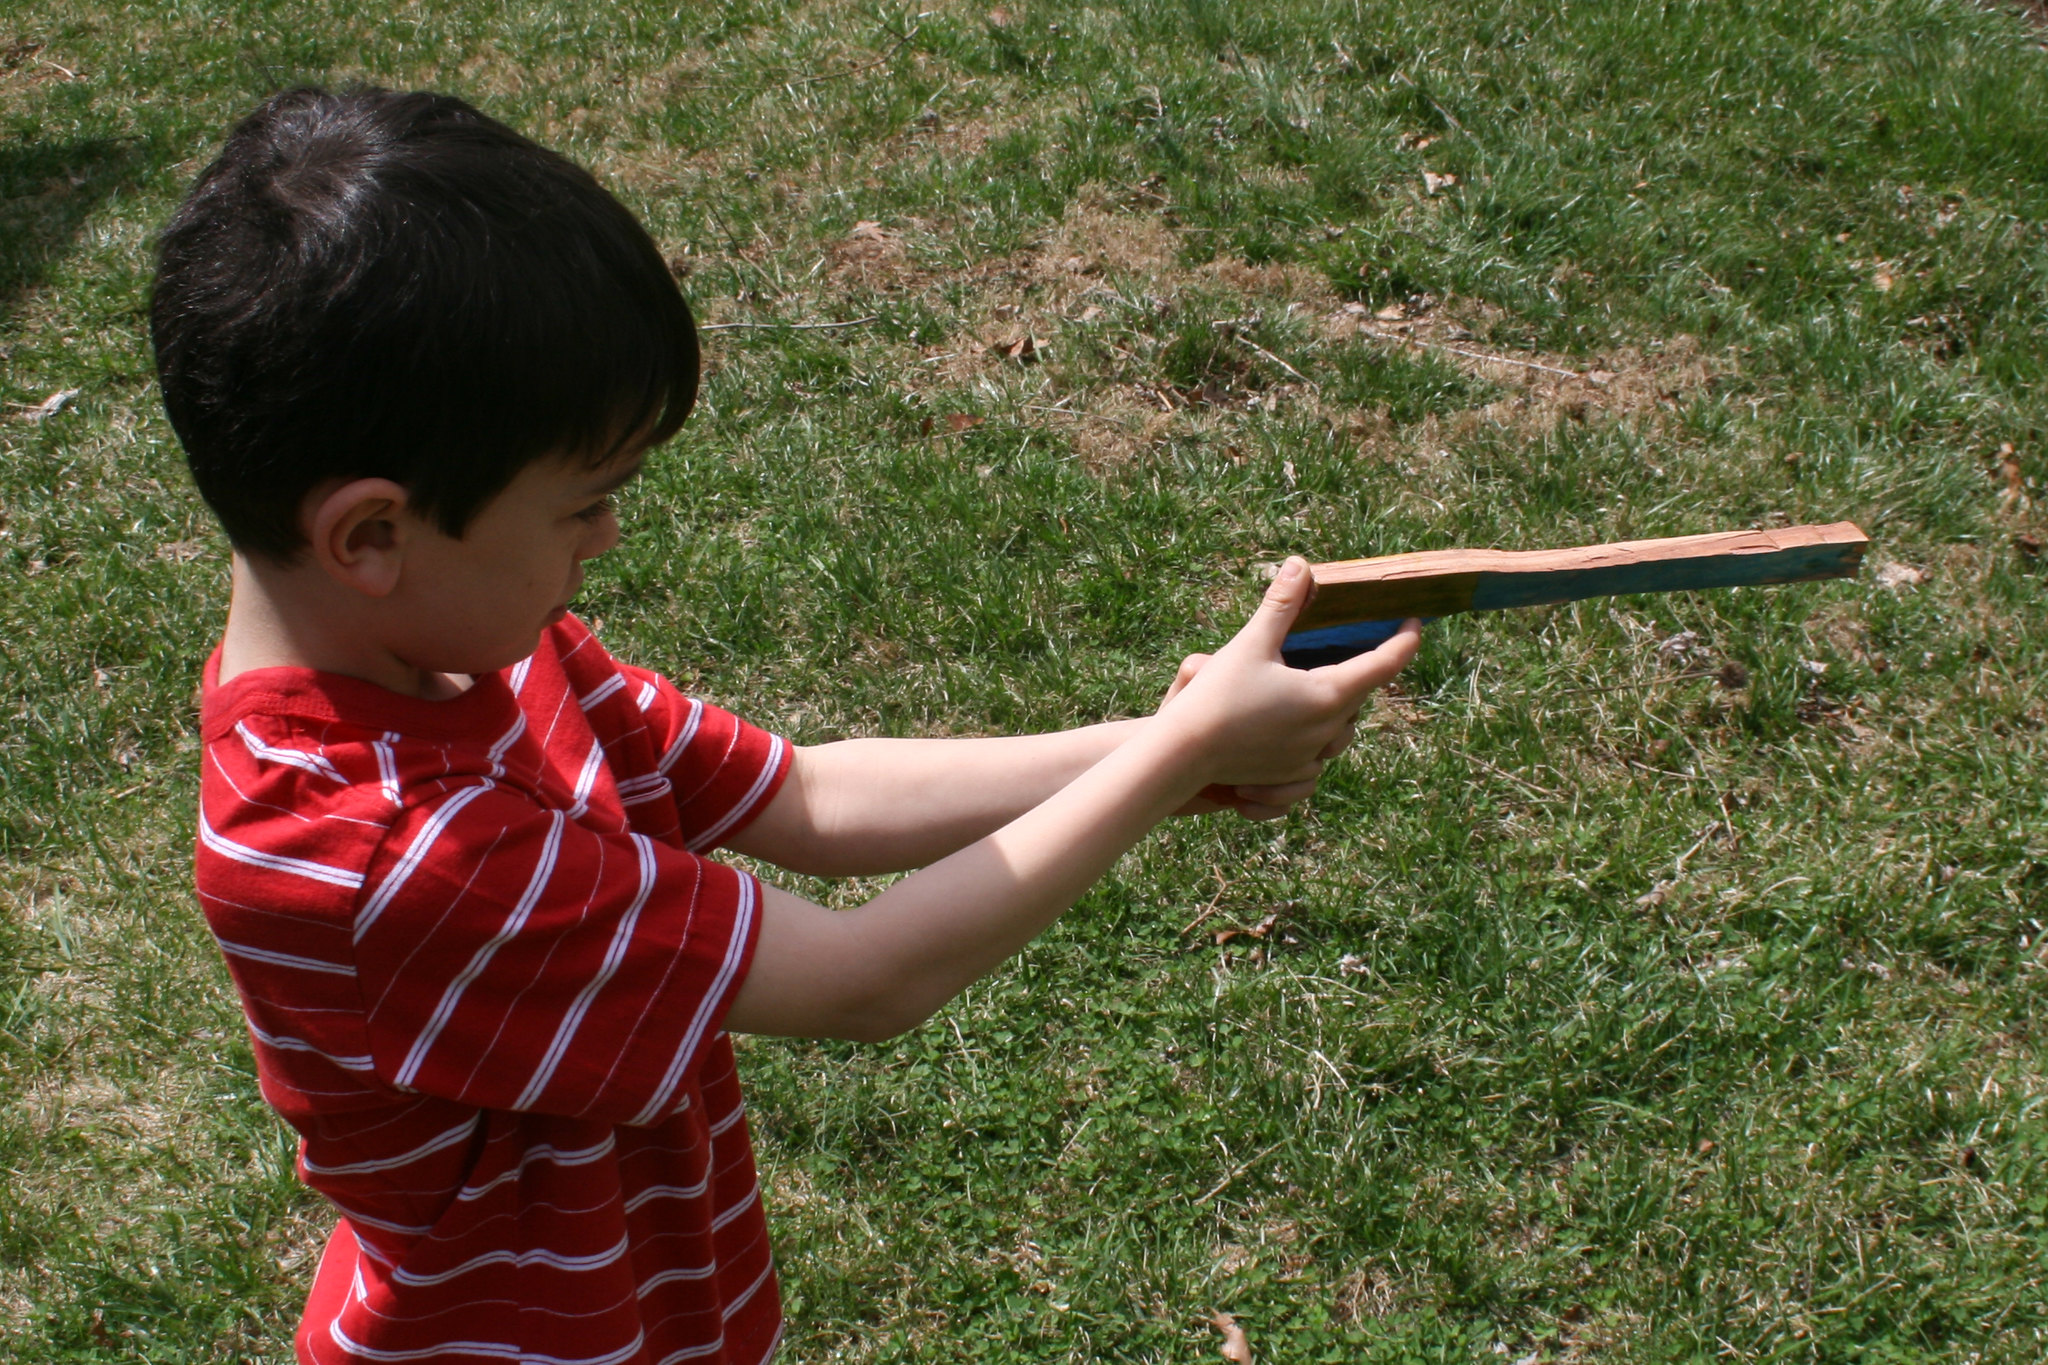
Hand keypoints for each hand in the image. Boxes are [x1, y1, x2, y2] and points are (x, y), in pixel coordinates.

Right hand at [1155, 557, 1419, 790]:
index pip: (1384, 665)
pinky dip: (1316, 740)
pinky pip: (1318, 758)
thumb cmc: (1216, 697)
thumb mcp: (1251, 644)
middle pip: (1362, 696)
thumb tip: (1301, 564)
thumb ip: (1282, 605)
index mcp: (1327, 695)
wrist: (1182, 754)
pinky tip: (1300, 727)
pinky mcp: (1288, 776)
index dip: (1405, 640)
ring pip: (1342, 731)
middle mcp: (1326, 731)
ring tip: (1328, 687)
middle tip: (1362, 647)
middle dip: (1366, 671)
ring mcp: (1308, 758)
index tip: (1416, 622)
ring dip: (1341, 708)